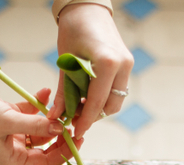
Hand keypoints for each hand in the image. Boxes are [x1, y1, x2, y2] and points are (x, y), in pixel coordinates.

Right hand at [0, 82, 80, 164]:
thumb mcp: (9, 121)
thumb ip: (37, 124)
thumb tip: (61, 127)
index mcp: (13, 161)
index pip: (46, 163)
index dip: (64, 153)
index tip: (77, 139)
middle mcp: (14, 151)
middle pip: (46, 147)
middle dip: (60, 135)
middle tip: (74, 121)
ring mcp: (12, 134)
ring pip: (40, 129)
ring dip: (50, 117)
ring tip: (61, 104)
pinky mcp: (9, 117)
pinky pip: (30, 113)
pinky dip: (38, 105)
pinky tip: (45, 93)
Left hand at [51, 3, 133, 137]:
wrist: (88, 8)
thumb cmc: (73, 30)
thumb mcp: (66, 62)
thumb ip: (64, 92)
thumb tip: (56, 117)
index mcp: (107, 63)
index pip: (97, 102)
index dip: (86, 120)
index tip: (75, 132)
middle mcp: (122, 66)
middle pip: (111, 105)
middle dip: (94, 116)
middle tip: (75, 119)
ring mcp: (127, 65)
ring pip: (116, 99)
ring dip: (99, 107)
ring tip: (79, 106)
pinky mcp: (127, 65)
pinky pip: (117, 89)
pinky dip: (104, 96)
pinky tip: (88, 95)